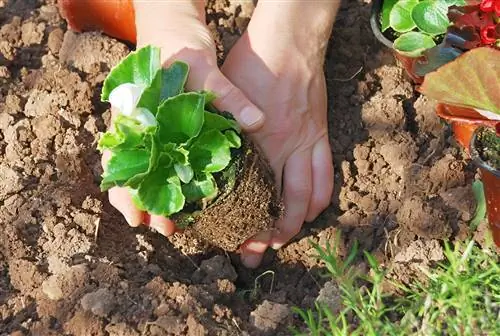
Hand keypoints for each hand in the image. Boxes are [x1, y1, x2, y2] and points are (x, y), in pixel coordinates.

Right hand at [105, 1, 265, 234]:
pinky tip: (180, 195)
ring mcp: (149, 128)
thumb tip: (258, 121)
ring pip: (142, 170)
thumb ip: (227, 97)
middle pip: (130, 173)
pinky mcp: (165, 127)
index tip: (140, 217)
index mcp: (136, 116)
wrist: (171, 26)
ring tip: (169, 224)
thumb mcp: (203, 70)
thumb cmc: (179, 47)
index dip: (129, 193)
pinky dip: (167, 179)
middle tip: (163, 229)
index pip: (124, 163)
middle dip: (143, 203)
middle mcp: (137, 126)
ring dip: (153, 196)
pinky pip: (160, 158)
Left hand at [222, 4, 335, 267]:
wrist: (290, 40)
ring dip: (300, 221)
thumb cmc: (252, 65)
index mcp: (260, 143)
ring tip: (285, 237)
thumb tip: (206, 158)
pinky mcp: (320, 133)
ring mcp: (308, 143)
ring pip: (311, 196)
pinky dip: (319, 197)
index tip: (239, 243)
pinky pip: (326, 174)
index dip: (249, 225)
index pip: (255, 198)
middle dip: (275, 235)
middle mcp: (287, 149)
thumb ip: (222, 131)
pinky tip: (310, 209)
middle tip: (260, 251)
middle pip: (287, 206)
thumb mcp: (225, 98)